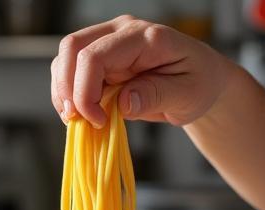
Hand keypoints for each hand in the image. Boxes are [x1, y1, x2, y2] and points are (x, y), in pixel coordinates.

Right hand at [50, 15, 234, 127]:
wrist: (200, 81)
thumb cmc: (198, 83)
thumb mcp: (187, 94)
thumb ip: (155, 95)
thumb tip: (122, 103)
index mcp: (145, 37)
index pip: (95, 56)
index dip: (85, 92)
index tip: (97, 121)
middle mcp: (121, 33)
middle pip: (71, 49)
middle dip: (66, 90)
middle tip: (78, 122)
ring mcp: (108, 43)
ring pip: (66, 59)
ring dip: (64, 93)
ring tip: (80, 121)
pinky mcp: (101, 60)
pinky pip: (72, 72)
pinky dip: (70, 96)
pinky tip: (83, 114)